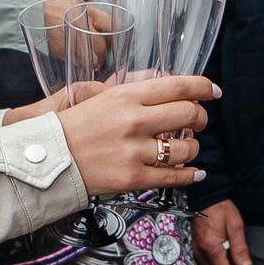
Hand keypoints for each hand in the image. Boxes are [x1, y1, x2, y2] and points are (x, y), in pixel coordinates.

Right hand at [55, 74, 214, 195]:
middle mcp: (134, 121)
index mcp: (126, 96)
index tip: (213, 91)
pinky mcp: (133, 178)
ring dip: (193, 148)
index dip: (204, 87)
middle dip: (201, 118)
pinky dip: (190, 175)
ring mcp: (135, 151)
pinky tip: (194, 173)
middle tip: (199, 121)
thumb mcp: (102, 97)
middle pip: (189, 114)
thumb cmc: (74, 126)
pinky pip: (174, 177)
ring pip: (186, 149)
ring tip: (187, 149)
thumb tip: (170, 88)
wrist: (50, 159)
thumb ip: (136, 91)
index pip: (180, 86)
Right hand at [194, 198, 251, 264]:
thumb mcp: (235, 225)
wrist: (204, 197)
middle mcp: (199, 252)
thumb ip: (240, 248)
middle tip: (240, 262)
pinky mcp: (194, 249)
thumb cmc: (220, 208)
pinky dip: (216, 264)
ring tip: (232, 254)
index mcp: (210, 247)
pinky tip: (223, 252)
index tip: (246, 264)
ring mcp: (195, 251)